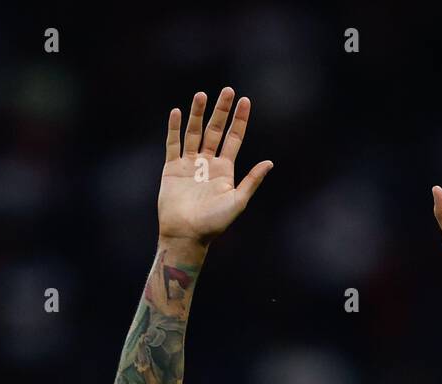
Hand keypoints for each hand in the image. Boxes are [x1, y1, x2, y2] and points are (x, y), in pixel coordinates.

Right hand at [158, 87, 273, 245]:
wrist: (186, 235)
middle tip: (227, 90)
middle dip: (221, 111)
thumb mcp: (238, 201)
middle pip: (215, 130)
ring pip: (194, 133)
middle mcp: (207, 163)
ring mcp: (189, 164)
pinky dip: (174, 128)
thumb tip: (270, 162)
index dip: (240, 120)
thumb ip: (252, 180)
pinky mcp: (172, 169)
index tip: (245, 100)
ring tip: (201, 95)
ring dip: (198, 114)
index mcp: (225, 170)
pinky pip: (173, 144)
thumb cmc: (214, 223)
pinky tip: (176, 112)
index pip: (234, 138)